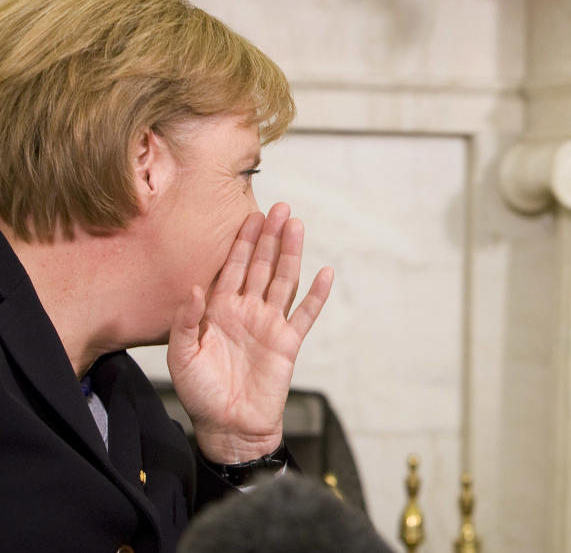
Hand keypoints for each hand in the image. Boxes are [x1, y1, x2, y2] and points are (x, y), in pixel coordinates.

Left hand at [167, 203, 332, 462]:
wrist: (228, 426)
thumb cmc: (200, 393)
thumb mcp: (182, 356)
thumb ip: (187, 321)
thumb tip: (196, 287)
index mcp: (220, 310)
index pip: (234, 268)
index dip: (243, 242)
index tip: (251, 216)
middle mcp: (247, 311)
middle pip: (263, 266)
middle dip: (270, 237)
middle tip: (280, 208)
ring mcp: (270, 325)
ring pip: (284, 280)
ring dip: (291, 253)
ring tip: (297, 226)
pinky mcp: (288, 343)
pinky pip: (305, 314)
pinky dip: (316, 294)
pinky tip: (324, 273)